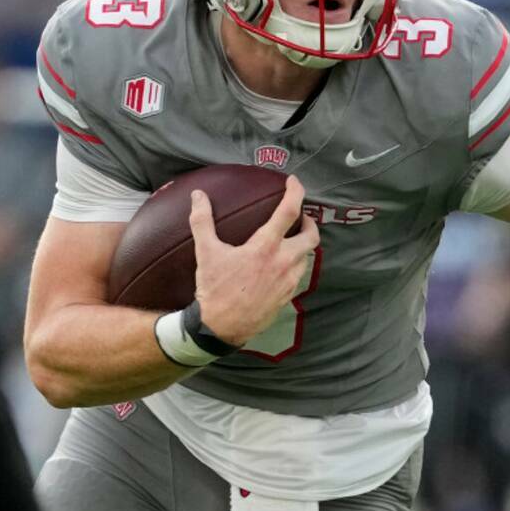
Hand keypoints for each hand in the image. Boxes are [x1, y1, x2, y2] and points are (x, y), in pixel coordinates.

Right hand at [189, 175, 319, 345]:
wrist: (220, 328)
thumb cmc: (214, 289)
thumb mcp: (205, 252)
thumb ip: (202, 220)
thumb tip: (198, 196)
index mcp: (265, 247)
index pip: (289, 212)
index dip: (296, 192)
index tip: (293, 182)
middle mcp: (283, 262)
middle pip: (311, 235)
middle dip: (309, 222)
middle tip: (299, 217)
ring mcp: (288, 282)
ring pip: (307, 257)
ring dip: (302, 245)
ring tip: (289, 241)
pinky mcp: (287, 297)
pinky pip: (298, 276)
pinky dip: (294, 265)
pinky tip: (280, 266)